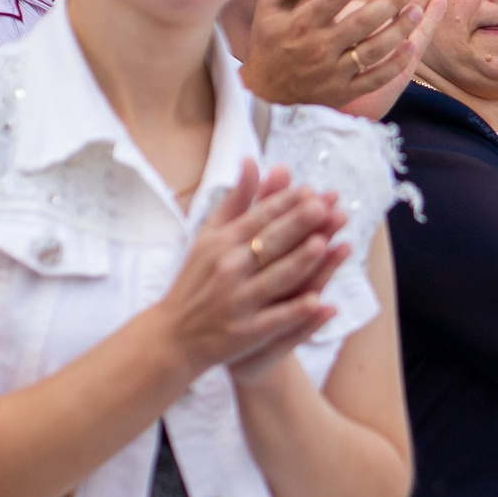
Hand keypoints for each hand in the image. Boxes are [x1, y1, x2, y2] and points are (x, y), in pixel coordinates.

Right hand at [156, 162, 349, 380]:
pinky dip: (293, 311)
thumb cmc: (196, 280)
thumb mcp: (209, 236)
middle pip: (270, 242)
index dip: (286, 203)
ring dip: (299, 261)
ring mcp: (238, 301)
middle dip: (298, 224)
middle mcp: (230, 268)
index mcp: (223, 242)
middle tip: (324, 206)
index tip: (311, 189)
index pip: (259, 217)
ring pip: (274, 278)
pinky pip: (274, 320)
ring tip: (322, 244)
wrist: (173, 335)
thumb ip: (235, 201)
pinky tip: (317, 302)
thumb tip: (252, 161)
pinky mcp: (245, 333)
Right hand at [240, 0, 444, 112]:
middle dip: (389, 2)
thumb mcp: (270, 10)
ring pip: (373, 50)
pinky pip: (374, 79)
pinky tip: (411, 46)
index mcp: (302, 24)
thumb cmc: (270, 44)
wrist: (266, 94)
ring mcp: (334, 72)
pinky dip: (394, 65)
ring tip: (417, 10)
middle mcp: (319, 47)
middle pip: (361, 22)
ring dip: (398, 30)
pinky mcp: (343, 92)